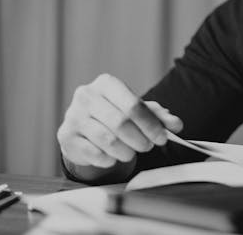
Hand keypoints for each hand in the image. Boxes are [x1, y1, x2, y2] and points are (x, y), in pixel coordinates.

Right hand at [57, 73, 182, 172]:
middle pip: (121, 123)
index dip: (150, 124)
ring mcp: (73, 115)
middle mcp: (86, 95)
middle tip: (148, 147)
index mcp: (106, 83)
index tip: (162, 138)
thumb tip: (176, 125)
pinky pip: (94, 153)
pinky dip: (109, 159)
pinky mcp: (66, 136)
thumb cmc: (116, 116)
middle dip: (140, 139)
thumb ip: (159, 116)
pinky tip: (113, 157)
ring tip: (131, 153)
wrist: (86, 129)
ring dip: (126, 151)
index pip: (133, 105)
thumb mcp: (138, 111)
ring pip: (107, 140)